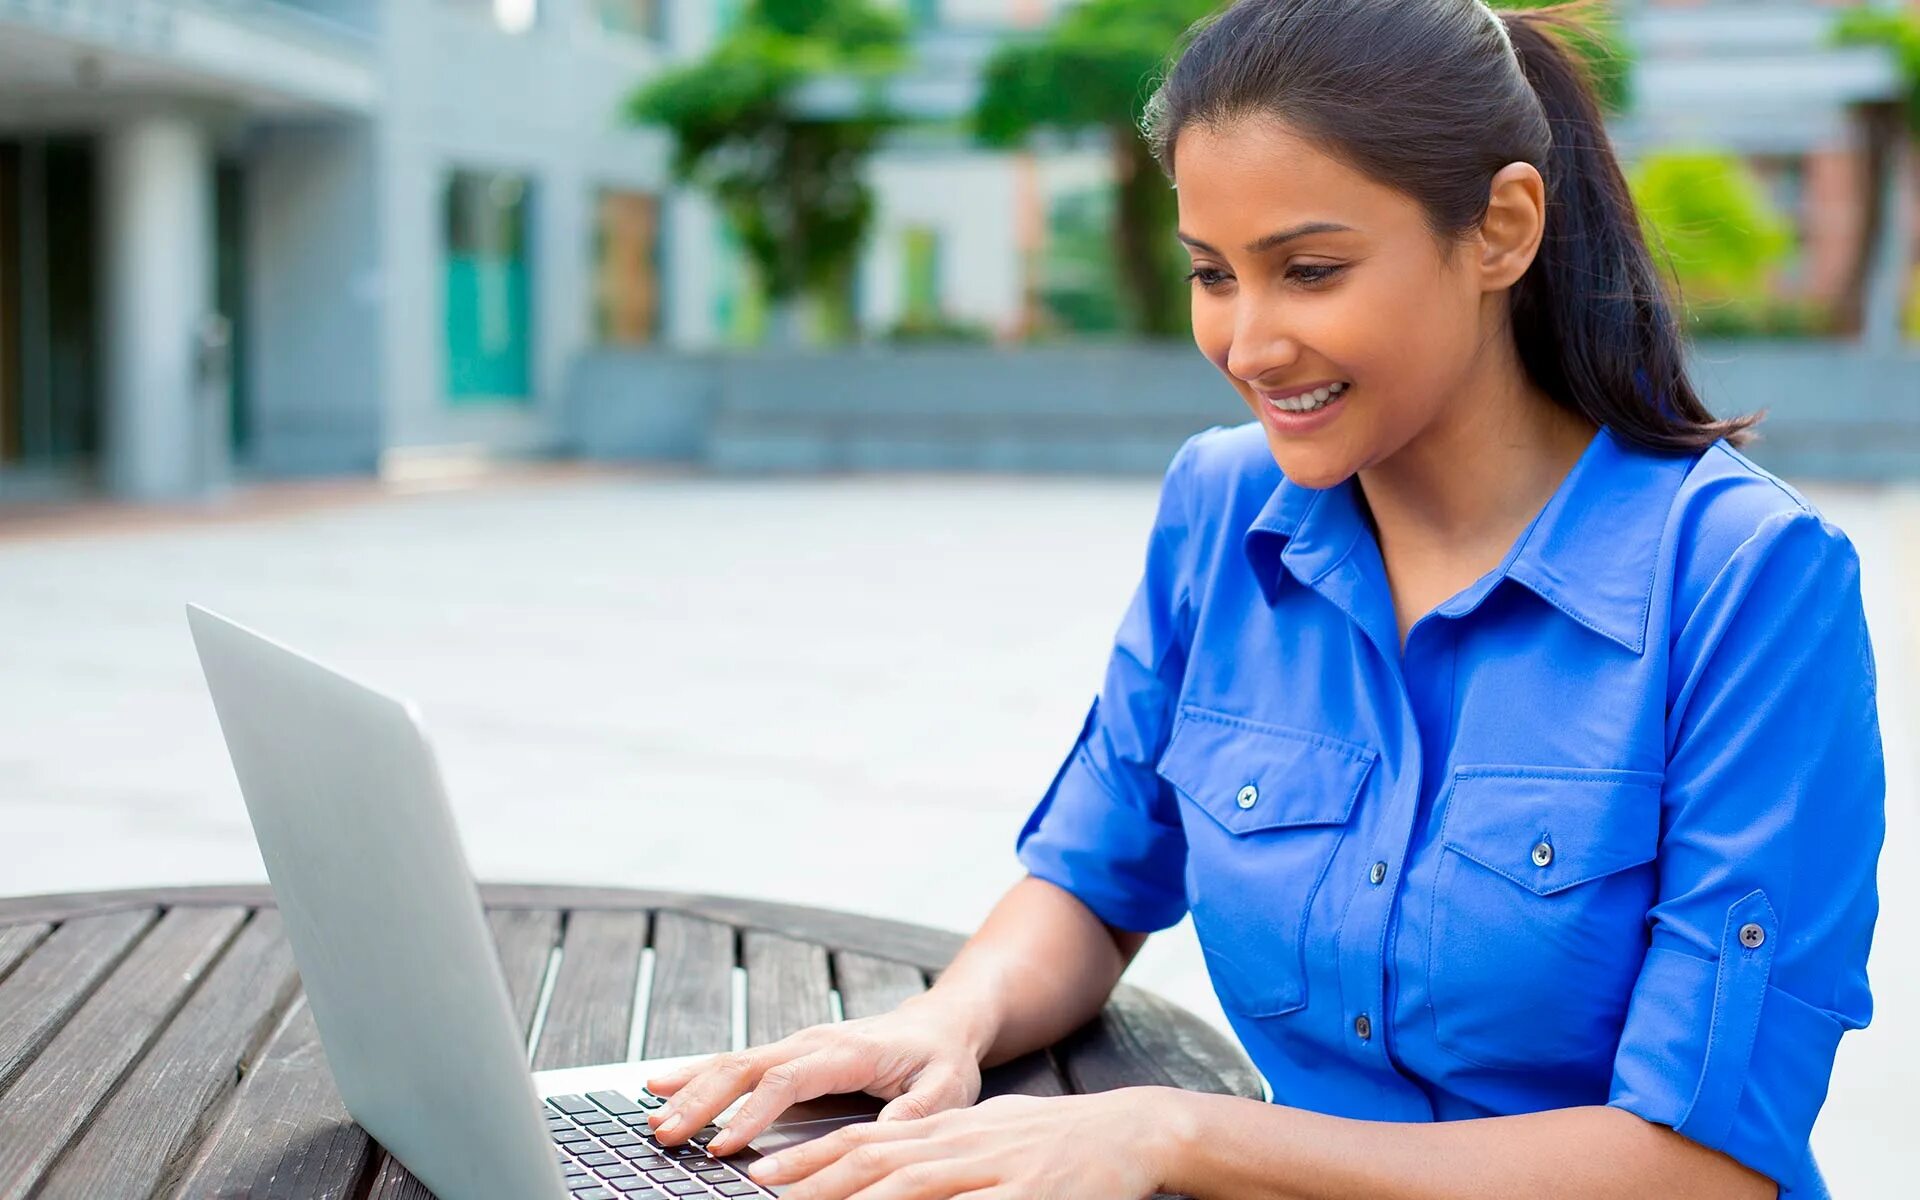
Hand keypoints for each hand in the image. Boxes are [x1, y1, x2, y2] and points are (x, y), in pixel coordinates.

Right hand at [644, 995, 988, 1155]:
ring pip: (732, 1063)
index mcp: (846, 1051)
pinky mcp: (787, 1054)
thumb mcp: (946, 1088)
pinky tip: (660, 1087)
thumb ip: (915, 1111)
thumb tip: (884, 1136)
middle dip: (701, 1101)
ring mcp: (796, 1045)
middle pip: (745, 1067)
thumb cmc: (942, 1058)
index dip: (753, 1112)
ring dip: (690, 1090)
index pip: (787, 1079)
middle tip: (667, 1135)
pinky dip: (694, 1074)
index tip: (725, 1146)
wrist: (941, 1023)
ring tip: (653, 1120)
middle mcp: (812, 1042)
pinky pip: (735, 1062)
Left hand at [743, 1088, 1173, 1199]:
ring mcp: (993, 1173)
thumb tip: (888, 1159)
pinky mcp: (1028, 1199)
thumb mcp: (985, 1134)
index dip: (810, 1157)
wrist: (1132, 1130)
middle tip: (763, 1196)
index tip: (762, 1174)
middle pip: (875, 1162)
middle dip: (814, 1183)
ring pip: (912, 1188)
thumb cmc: (1054, 1139)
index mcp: (946, 1131)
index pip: (864, 1141)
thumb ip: (934, 1150)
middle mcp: (960, 1146)